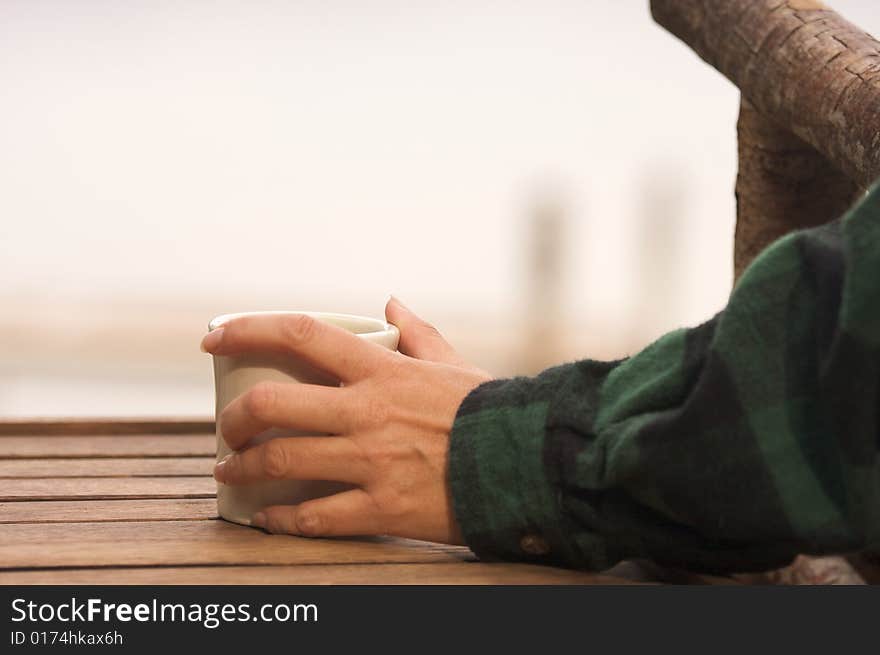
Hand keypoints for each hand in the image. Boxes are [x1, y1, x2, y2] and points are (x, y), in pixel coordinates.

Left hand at [201, 298, 491, 543]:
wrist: (529, 465)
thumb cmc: (488, 411)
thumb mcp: (452, 363)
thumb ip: (417, 333)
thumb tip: (391, 303)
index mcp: (381, 371)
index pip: (300, 334)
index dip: (247, 329)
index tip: (214, 336)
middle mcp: (367, 412)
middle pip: (273, 403)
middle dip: (234, 416)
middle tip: (224, 427)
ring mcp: (371, 462)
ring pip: (281, 462)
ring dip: (242, 467)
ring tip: (229, 471)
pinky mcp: (381, 509)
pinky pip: (315, 517)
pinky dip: (281, 520)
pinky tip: (267, 518)